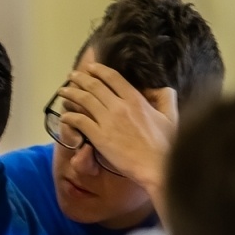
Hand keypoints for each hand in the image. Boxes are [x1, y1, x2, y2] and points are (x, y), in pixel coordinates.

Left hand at [56, 60, 177, 193]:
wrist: (157, 166)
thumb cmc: (166, 144)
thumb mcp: (171, 115)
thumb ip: (165, 97)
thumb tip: (157, 88)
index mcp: (136, 99)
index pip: (113, 78)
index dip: (99, 70)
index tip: (91, 67)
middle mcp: (119, 106)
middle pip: (95, 86)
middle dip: (81, 79)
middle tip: (72, 76)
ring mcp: (107, 121)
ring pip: (84, 101)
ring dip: (71, 94)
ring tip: (62, 91)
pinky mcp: (99, 137)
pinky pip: (80, 122)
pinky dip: (70, 117)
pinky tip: (64, 116)